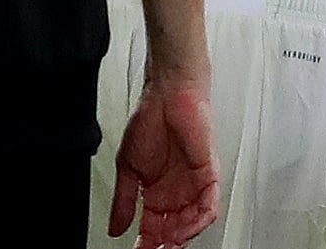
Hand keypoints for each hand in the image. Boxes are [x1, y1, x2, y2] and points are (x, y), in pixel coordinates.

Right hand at [110, 65, 219, 246]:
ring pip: (193, 222)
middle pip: (173, 231)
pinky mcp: (208, 174)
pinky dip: (199, 220)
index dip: (146, 244)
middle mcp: (177, 192)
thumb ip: (124, 200)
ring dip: (182, 236)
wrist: (167, 92)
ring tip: (169, 244)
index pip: (153, 229)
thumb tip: (115, 228)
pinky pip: (209, 205)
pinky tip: (187, 228)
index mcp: (157, 193)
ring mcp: (193, 185)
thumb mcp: (127, 166)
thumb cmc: (150, 119)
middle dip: (164, 245)